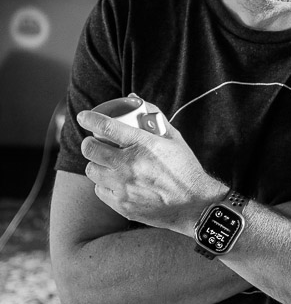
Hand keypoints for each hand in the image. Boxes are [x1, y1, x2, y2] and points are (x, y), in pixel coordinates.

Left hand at [77, 107, 225, 233]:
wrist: (195, 204)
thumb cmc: (185, 168)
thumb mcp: (173, 138)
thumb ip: (153, 116)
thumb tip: (133, 98)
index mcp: (143, 145)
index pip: (106, 126)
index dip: (90, 119)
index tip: (83, 117)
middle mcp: (129, 165)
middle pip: (91, 149)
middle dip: (89, 143)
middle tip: (95, 142)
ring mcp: (124, 187)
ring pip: (92, 170)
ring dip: (96, 164)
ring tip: (106, 163)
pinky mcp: (122, 205)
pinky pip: (99, 190)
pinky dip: (103, 184)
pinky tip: (114, 181)